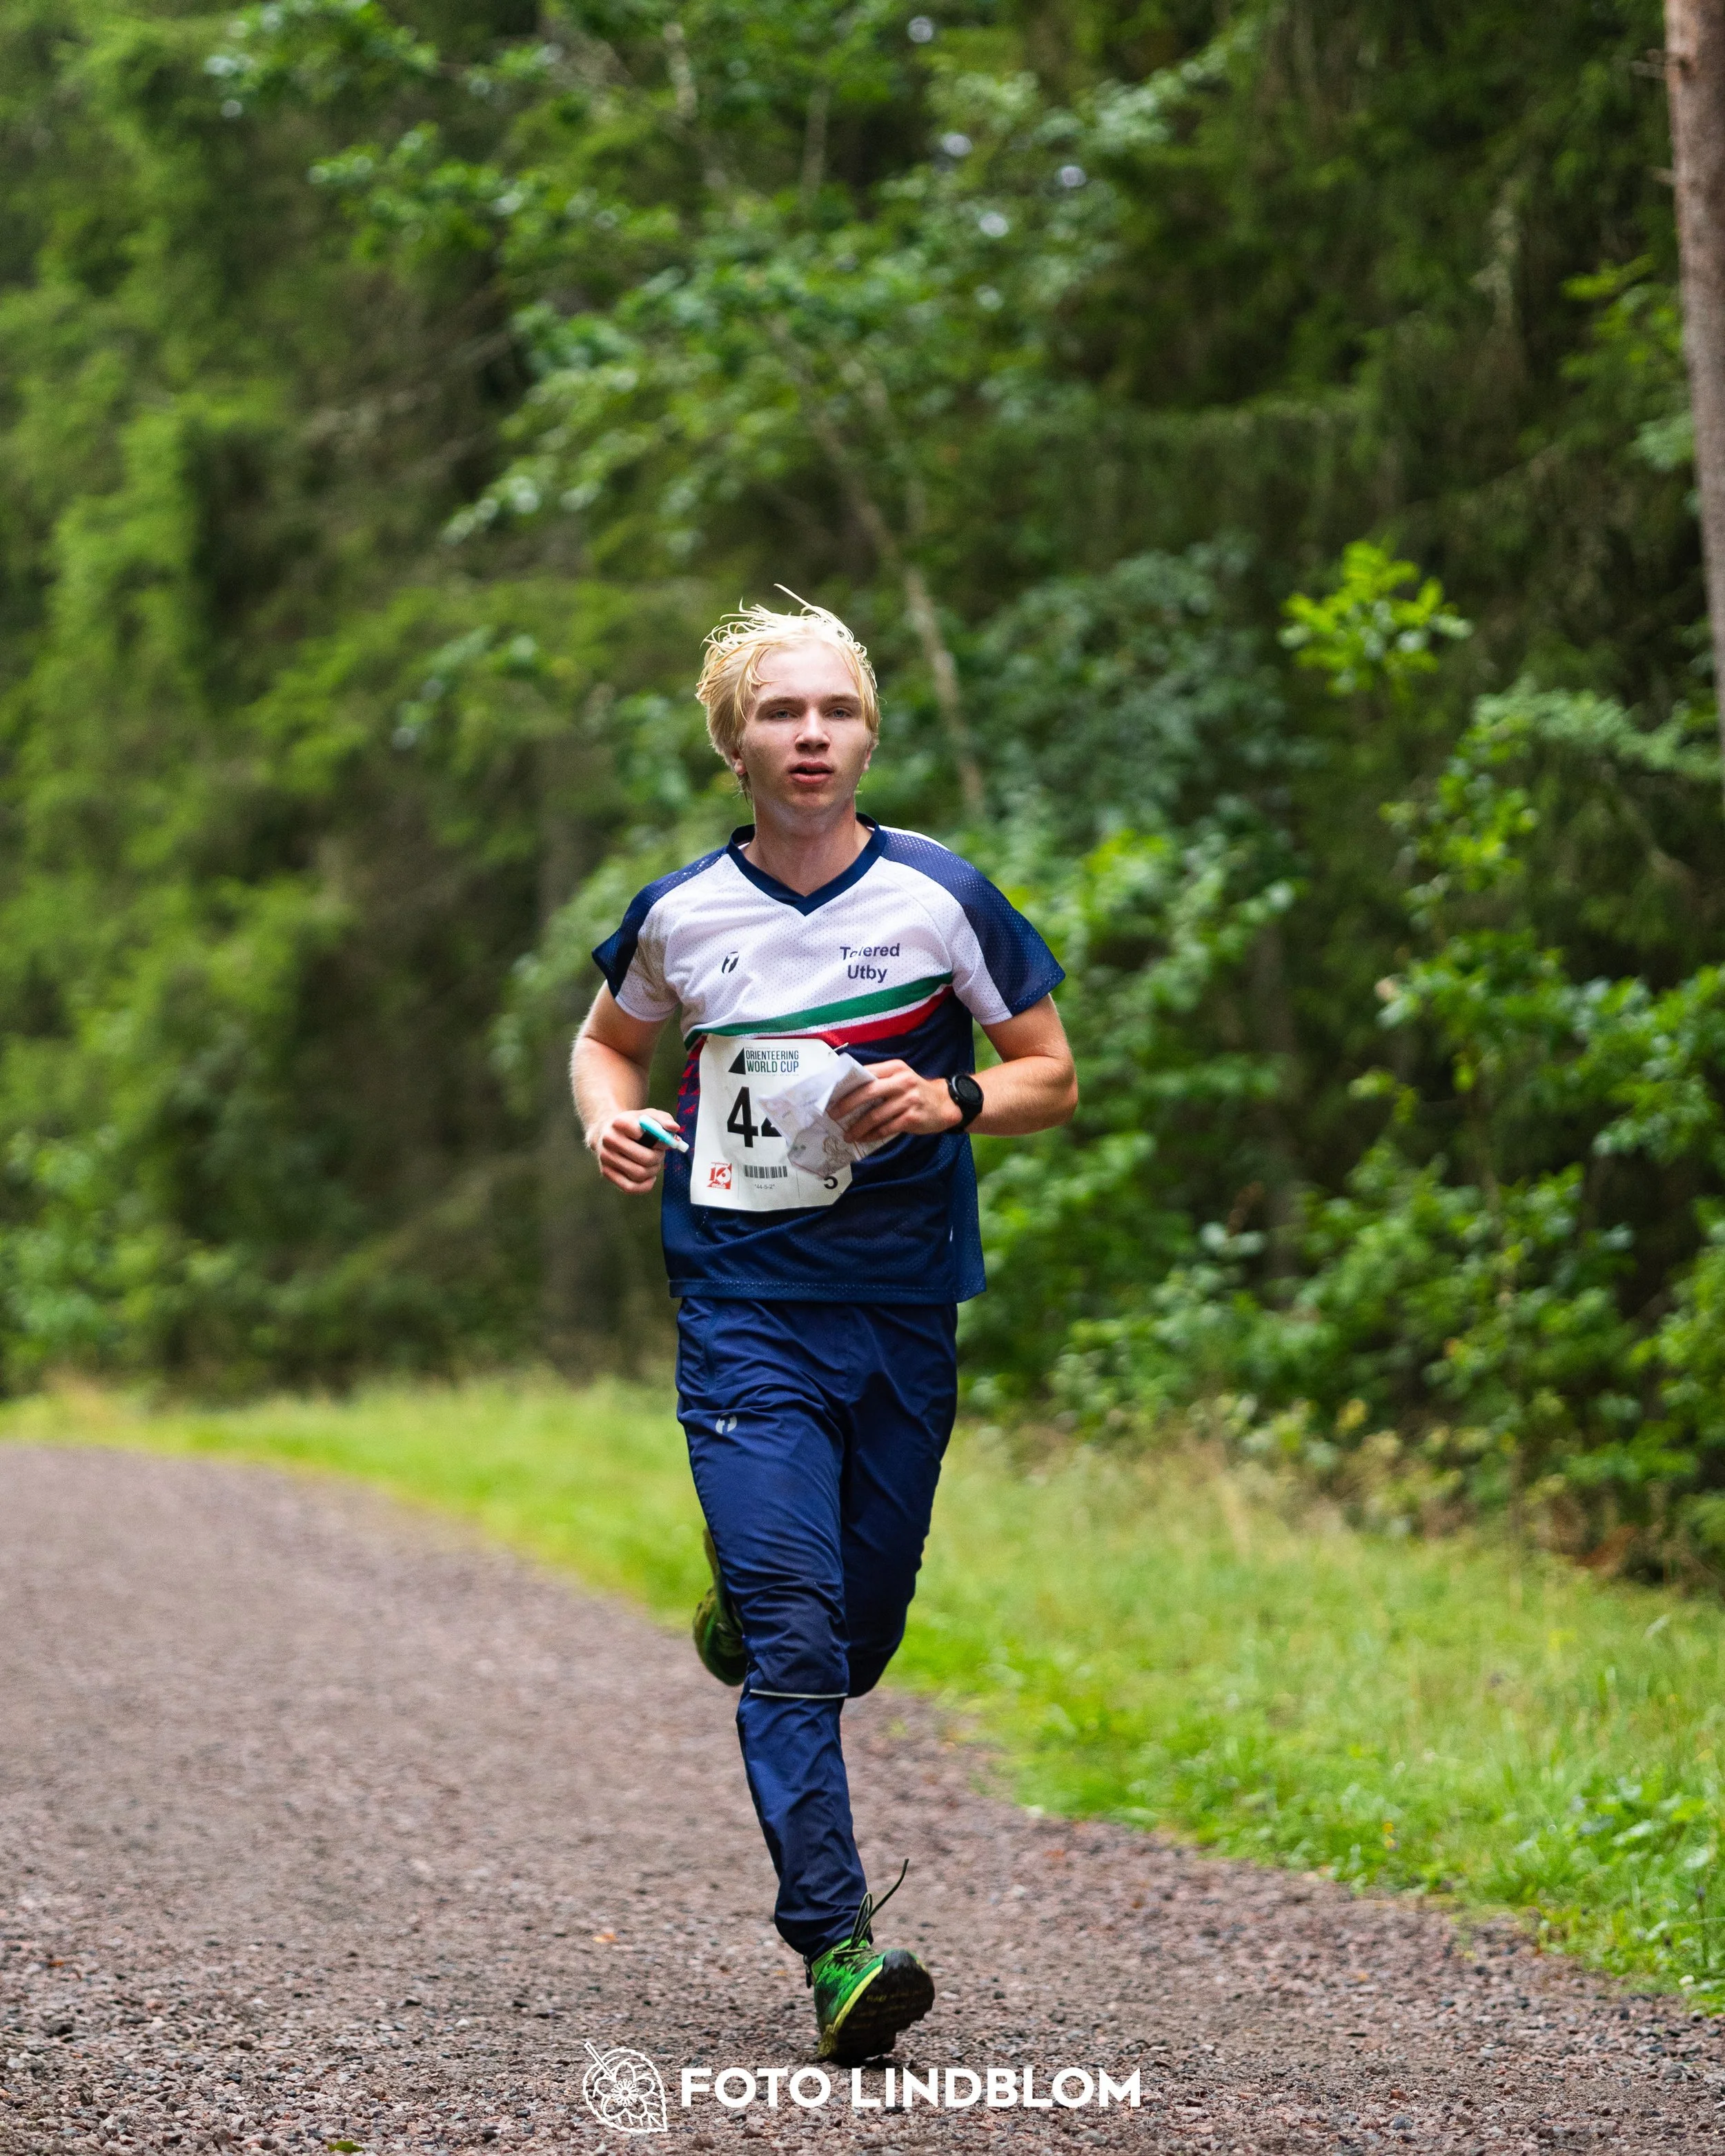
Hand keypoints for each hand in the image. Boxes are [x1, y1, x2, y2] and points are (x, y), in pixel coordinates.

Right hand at [589, 1111, 675, 1193]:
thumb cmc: (634, 1124)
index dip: (661, 1141)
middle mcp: (609, 1140)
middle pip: (645, 1158)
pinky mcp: (606, 1172)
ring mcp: (606, 1157)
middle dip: (659, 1157)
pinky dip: (645, 1185)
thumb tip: (674, 1128)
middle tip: (660, 1153)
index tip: (665, 1141)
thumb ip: (664, 1120)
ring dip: (653, 1170)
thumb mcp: (649, 1116)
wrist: (608, 1132)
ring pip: (639, 1174)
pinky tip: (650, 1176)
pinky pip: (629, 1188)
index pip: (645, 1136)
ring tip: (654, 1162)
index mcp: (620, 1122)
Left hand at [835, 1059, 962, 1146]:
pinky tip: (863, 1138)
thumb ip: (879, 1081)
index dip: (847, 1084)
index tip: (832, 1095)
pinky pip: (886, 1128)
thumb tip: (847, 1092)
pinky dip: (872, 1134)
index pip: (866, 1073)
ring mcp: (908, 1100)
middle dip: (847, 1104)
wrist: (946, 1104)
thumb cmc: (915, 1092)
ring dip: (858, 1127)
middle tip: (833, 1115)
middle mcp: (902, 1081)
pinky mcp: (912, 1117)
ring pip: (875, 1114)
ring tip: (846, 1134)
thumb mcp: (900, 1078)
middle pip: (867, 1092)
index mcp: (895, 1068)